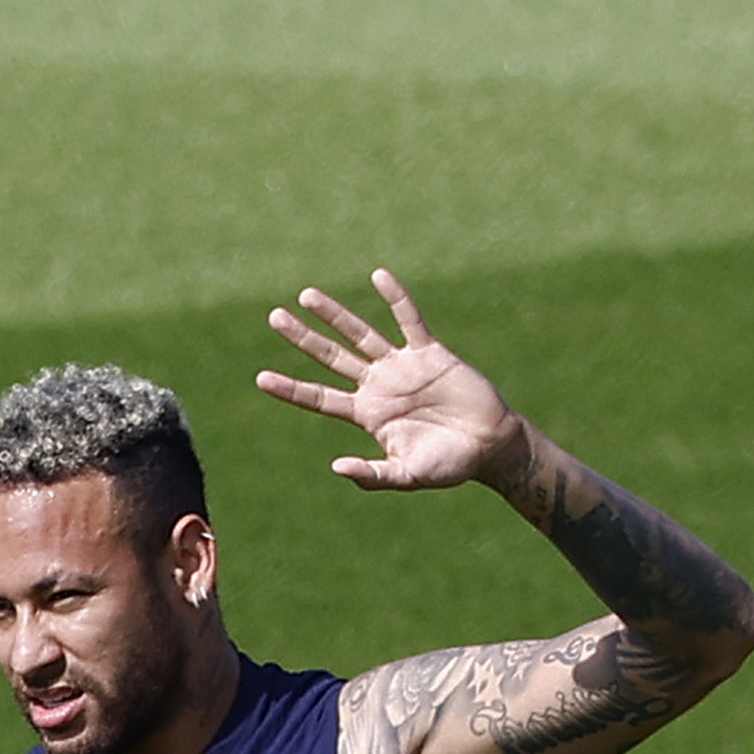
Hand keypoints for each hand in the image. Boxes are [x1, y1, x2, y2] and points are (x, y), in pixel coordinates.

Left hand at [256, 270, 523, 494]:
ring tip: (307, 296)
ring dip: (335, 315)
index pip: (321, 398)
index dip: (292, 389)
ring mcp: (402, 367)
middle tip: (274, 317)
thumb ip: (375, 475)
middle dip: (304, 338)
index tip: (261, 379)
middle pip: (332, 358)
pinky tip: (378, 277)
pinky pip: (409, 321)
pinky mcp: (430, 353)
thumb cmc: (450, 465)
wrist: (492, 447)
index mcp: (369, 414)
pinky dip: (396, 299)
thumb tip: (337, 467)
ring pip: (361, 335)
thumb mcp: (409, 475)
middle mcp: (379, 386)